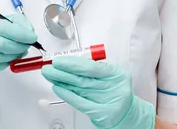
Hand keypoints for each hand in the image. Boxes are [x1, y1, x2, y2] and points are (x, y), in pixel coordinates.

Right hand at [0, 12, 36, 95]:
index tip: (31, 36)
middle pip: (4, 45)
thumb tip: (26, 29)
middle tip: (28, 44)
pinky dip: (6, 62)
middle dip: (20, 45)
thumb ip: (5, 22)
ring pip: (1, 57)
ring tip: (19, 50)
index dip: (21, 33)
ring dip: (15, 55)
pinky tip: (7, 57)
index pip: (3, 28)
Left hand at [41, 57, 155, 128]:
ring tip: (50, 75)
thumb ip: (94, 69)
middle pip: (83, 79)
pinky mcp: (101, 114)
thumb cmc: (116, 90)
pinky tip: (58, 88)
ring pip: (79, 89)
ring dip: (62, 81)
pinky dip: (67, 94)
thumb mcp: (112, 74)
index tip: (59, 61)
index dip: (73, 64)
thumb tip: (70, 62)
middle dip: (62, 72)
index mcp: (117, 75)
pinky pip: (80, 103)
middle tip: (48, 67)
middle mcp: (113, 88)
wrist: (128, 112)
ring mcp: (107, 102)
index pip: (92, 68)